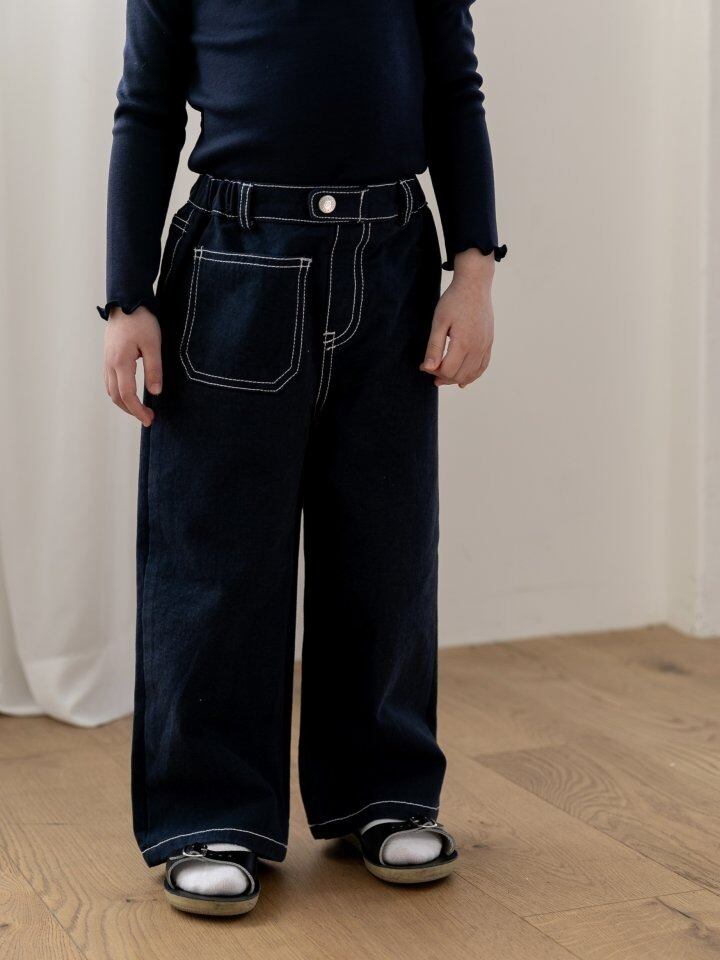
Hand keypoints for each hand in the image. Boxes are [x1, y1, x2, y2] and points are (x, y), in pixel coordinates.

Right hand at [104, 306, 161, 426]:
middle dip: (131, 410)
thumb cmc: (142, 321)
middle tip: (148, 417)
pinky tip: (130, 393)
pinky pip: (109, 381)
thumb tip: (155, 393)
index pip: (127, 395)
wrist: (126, 301)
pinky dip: (119, 392)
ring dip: (124, 403)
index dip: (138, 411)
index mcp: (120, 362)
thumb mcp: (153, 344)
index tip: (150, 420)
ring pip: (110, 390)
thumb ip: (154, 369)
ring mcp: (106, 360)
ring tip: (140, 409)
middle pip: (116, 397)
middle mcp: (109, 363)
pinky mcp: (108, 356)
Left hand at [420, 248, 494, 387]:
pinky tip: (463, 380)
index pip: (447, 371)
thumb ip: (434, 347)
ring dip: (456, 378)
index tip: (423, 365)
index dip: (433, 372)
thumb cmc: (454, 301)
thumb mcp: (438, 322)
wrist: (474, 285)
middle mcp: (477, 348)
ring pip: (472, 373)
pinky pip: (483, 366)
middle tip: (430, 370)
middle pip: (459, 375)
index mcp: (463, 343)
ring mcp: (485, 345)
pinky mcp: (489, 342)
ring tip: (442, 378)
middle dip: (443, 377)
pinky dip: (472, 375)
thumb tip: (428, 368)